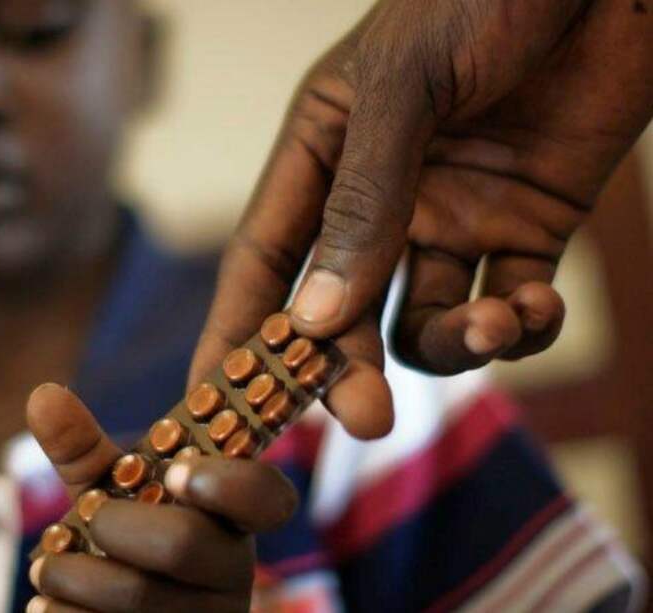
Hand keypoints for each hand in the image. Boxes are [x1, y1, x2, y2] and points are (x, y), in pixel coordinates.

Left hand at [24, 384, 297, 612]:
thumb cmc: (122, 544)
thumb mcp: (109, 494)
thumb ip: (84, 447)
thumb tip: (44, 395)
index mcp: (230, 518)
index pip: (267, 497)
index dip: (228, 483)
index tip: (177, 471)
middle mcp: (232, 572)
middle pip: (183, 542)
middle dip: (114, 526)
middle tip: (83, 521)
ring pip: (141, 599)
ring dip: (73, 578)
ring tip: (44, 570)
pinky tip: (48, 606)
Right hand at [189, 0, 652, 438]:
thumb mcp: (405, 88)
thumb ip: (361, 200)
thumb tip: (315, 318)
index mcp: (325, 154)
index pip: (265, 260)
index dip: (237, 335)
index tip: (215, 405)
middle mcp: (382, 198)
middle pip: (342, 311)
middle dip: (350, 368)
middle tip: (368, 419)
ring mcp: (454, 217)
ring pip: (425, 320)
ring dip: (456, 343)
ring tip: (494, 322)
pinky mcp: (529, 228)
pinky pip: (510, 305)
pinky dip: (525, 325)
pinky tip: (538, 304)